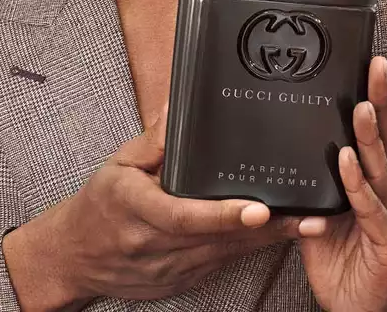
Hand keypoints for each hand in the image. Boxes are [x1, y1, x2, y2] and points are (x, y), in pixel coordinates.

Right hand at [4, 110, 301, 310]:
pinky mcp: (183, 279)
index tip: (258, 210)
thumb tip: (176, 108)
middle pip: (219, 239)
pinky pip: (222, 263)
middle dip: (268, 229)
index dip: (223, 215)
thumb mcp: (117, 165)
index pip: (184, 216)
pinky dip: (250, 249)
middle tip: (310, 217)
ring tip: (310, 224)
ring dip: (269, 241)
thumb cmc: (98, 207)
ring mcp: (172, 267)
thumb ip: (152, 141)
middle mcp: (157, 243)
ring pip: (228, 255)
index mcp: (137, 208)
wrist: (76, 258)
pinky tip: (280, 235)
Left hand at [297, 56, 386, 311]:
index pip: (381, 132)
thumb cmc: (340, 256)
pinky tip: (346, 161)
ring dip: (369, 138)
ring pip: (381, 170)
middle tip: (375, 70)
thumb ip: (312, 182)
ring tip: (360, 109)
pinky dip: (357, 184)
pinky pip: (369, 207)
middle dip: (382, 102)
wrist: (354, 308)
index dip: (378, 98)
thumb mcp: (321, 209)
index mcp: (381, 181)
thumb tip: (289, 150)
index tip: (372, 65)